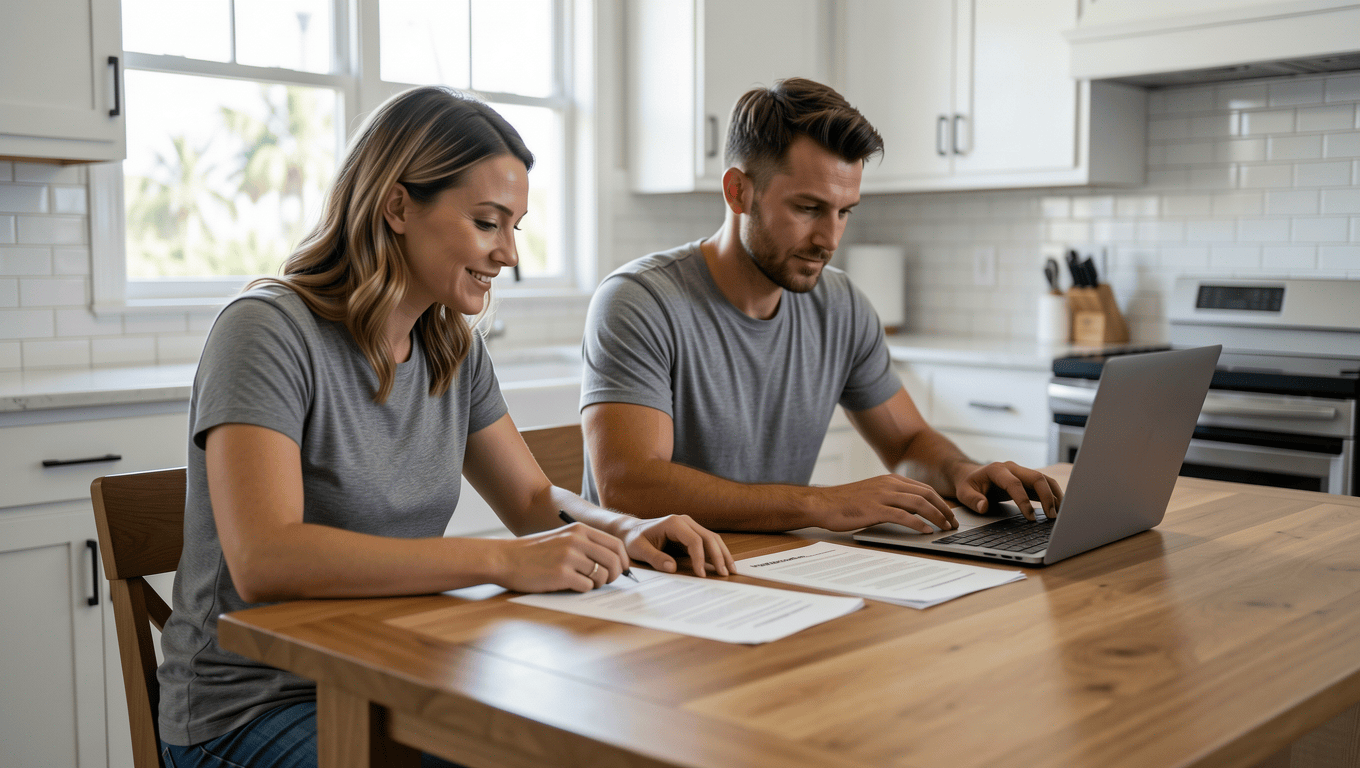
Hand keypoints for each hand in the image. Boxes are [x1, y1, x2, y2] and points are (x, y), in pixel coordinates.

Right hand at [494, 523, 630, 592]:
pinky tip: (571, 585)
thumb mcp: (562, 537)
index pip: (616, 544)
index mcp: (580, 530)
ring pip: (602, 575)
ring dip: (598, 583)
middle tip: (606, 581)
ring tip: (585, 582)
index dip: (623, 560)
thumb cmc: (535, 552)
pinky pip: (587, 586)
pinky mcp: (562, 574)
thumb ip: (585, 544)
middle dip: (615, 575)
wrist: (506, 558)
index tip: (621, 569)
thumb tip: (612, 560)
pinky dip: (583, 589)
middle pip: (614, 561)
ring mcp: (570, 557)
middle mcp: (577, 541)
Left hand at [615, 514, 734, 577]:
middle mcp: (685, 521)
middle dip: (718, 556)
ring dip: (722, 553)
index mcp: (673, 523)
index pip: (694, 540)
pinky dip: (717, 553)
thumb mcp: (639, 549)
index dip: (700, 558)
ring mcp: (689, 526)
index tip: (702, 574)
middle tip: (725, 573)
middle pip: (709, 537)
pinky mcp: (691, 533)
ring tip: (731, 569)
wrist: (631, 530)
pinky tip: (723, 564)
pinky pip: (707, 542)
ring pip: (712, 538)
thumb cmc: (634, 539)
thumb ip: (655, 558)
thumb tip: (673, 568)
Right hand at [809, 475, 957, 532]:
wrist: (823, 504)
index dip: (941, 502)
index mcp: (890, 480)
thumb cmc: (846, 503)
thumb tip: (913, 512)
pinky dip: (918, 524)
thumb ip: (892, 499)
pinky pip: (903, 516)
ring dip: (936, 516)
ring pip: (919, 503)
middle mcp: (889, 484)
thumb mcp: (873, 495)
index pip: (924, 489)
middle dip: (944, 510)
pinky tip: (926, 532)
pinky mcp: (875, 509)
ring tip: (945, 528)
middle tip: (953, 524)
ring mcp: (882, 496)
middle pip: (927, 494)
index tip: (950, 515)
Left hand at [952, 461, 1062, 520]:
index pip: (1015, 484)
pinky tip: (1058, 508)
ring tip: (1060, 514)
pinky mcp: (1027, 479)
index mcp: (997, 470)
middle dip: (1047, 497)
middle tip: (1051, 516)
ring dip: (1054, 495)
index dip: (1024, 501)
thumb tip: (984, 507)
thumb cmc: (968, 485)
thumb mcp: (963, 492)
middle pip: (1036, 477)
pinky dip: (1053, 495)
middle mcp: (1012, 468)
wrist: (971, 475)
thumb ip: (973, 500)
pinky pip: (1045, 485)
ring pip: (1044, 479)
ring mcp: (1021, 472)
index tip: (1030, 518)